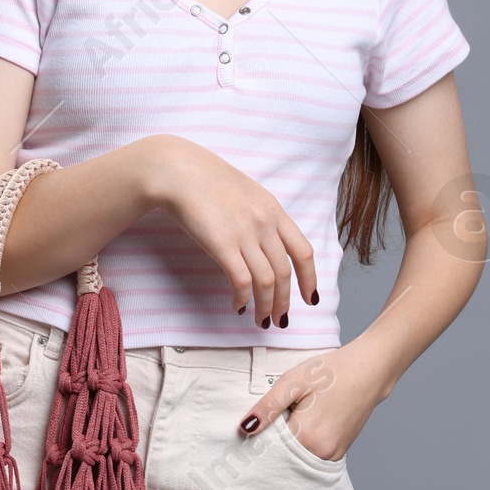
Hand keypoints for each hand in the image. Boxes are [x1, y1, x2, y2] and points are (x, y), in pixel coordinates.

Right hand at [148, 138, 317, 324]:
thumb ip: (261, 218)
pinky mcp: (222, 244)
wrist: (178, 170)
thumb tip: (267, 248)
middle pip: (285, 273)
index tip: (310, 298)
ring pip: (266, 282)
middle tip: (280, 319)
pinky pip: (241, 281)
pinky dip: (242, 299)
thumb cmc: (206, 181)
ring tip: (261, 320)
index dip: (310, 279)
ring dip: (266, 306)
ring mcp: (245, 233)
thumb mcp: (247, 193)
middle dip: (285, 302)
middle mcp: (265, 222)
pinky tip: (238, 306)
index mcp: (274, 210)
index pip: (303, 252)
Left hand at [236, 339, 388, 462]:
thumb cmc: (332, 371)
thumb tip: (245, 428)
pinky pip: (311, 455)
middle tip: (278, 416)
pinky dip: (303, 445)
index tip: (258, 424)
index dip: (259, 437)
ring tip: (297, 416)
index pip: (268, 449)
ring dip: (289, 444)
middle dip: (273, 442)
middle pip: (283, 456)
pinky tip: (307, 424)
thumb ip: (268, 407)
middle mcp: (321, 453)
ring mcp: (332, 455)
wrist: (369, 370)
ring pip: (297, 457)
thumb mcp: (293, 382)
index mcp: (307, 437)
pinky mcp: (339, 453)